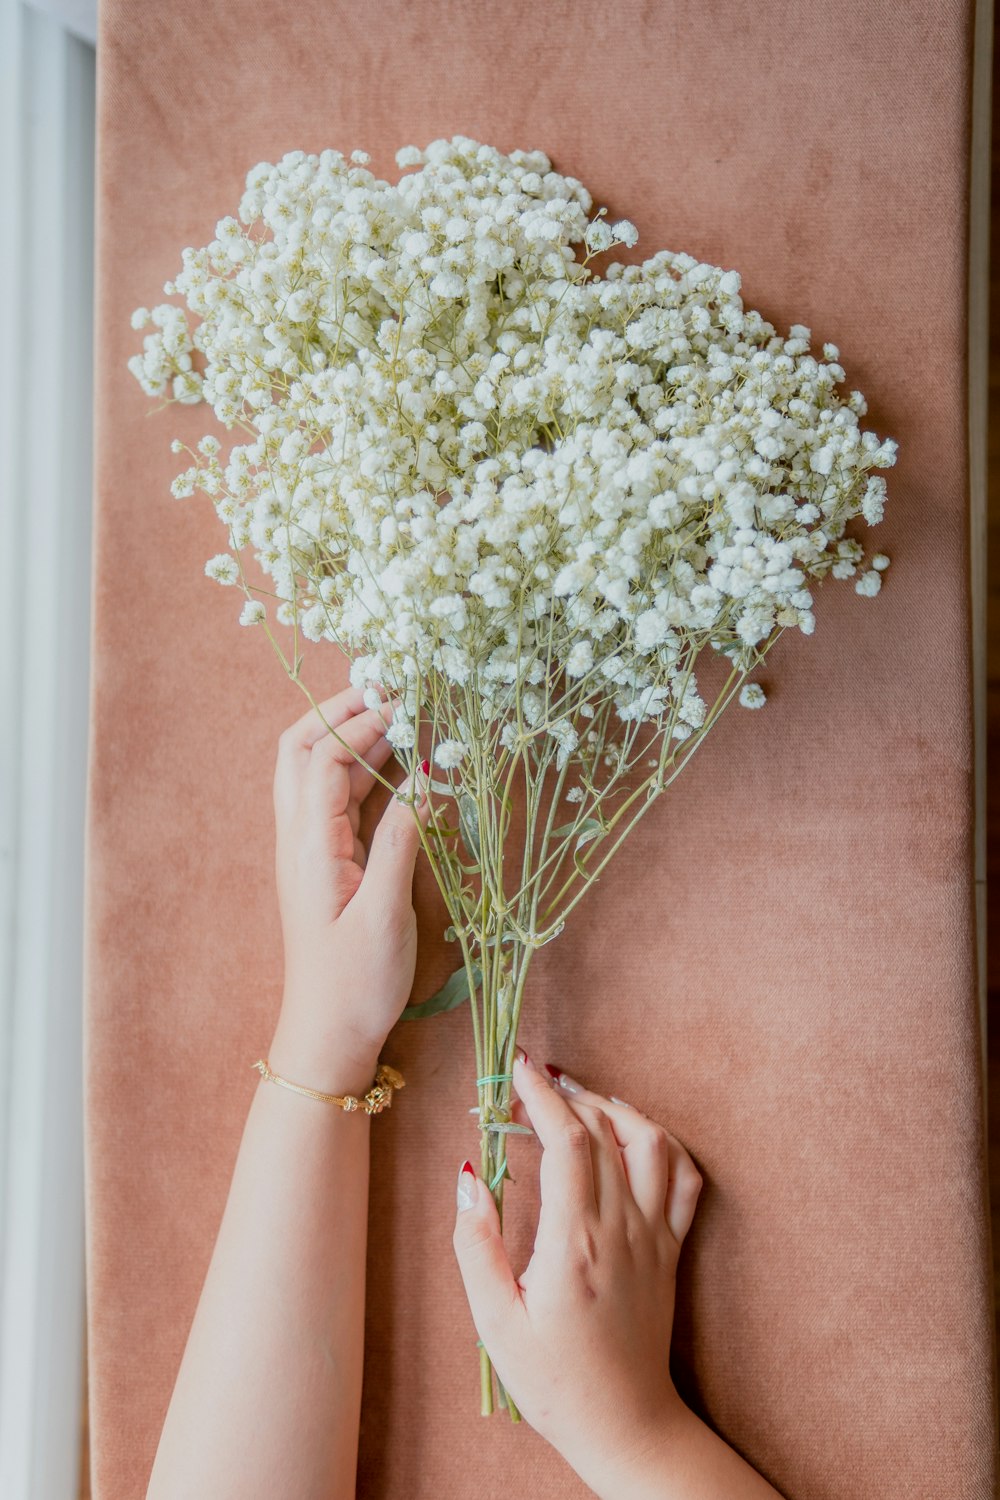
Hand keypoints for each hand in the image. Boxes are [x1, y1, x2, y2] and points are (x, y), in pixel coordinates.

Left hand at [270, 685, 431, 1090]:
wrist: (326, 1035)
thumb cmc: (356, 982)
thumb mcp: (386, 911)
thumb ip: (402, 838)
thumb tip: (425, 776)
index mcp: (309, 845)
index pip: (323, 758)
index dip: (362, 721)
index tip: (407, 698)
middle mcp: (299, 838)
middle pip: (301, 750)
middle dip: (341, 711)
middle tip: (389, 687)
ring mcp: (308, 850)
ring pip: (318, 771)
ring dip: (351, 736)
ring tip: (398, 713)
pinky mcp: (324, 864)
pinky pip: (335, 800)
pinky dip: (360, 770)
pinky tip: (396, 764)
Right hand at [452, 1047, 702, 1494]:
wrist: (625, 1425)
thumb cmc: (553, 1381)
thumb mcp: (494, 1321)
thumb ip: (476, 1244)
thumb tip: (468, 1176)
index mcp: (575, 1242)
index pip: (568, 1141)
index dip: (542, 1095)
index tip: (518, 1066)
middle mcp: (622, 1229)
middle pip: (603, 1132)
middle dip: (564, 1093)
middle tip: (530, 1082)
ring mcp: (654, 1236)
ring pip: (651, 1143)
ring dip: (615, 1108)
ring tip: (579, 1098)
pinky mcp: (671, 1249)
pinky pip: (683, 1178)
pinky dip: (662, 1143)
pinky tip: (633, 1134)